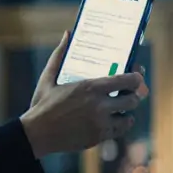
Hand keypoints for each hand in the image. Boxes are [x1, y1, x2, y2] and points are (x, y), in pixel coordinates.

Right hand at [19, 30, 149, 158]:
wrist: (36, 134)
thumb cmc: (42, 105)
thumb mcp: (48, 78)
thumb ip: (59, 55)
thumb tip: (67, 34)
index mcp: (90, 87)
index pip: (127, 81)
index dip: (137, 77)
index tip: (137, 76)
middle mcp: (99, 106)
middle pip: (132, 99)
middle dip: (134, 95)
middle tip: (130, 93)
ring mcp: (100, 124)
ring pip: (128, 117)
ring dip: (127, 111)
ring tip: (123, 108)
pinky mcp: (98, 137)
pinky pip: (118, 130)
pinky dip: (120, 124)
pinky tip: (116, 120)